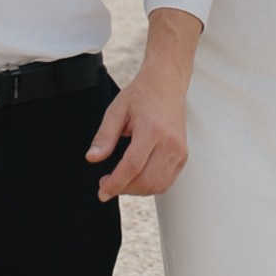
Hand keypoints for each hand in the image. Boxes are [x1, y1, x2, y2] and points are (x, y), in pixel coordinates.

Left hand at [86, 12, 198, 198]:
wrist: (167, 84)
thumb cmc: (141, 95)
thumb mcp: (116, 110)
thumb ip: (104, 136)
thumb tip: (92, 158)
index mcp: (151, 130)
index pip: (132, 166)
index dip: (115, 183)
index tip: (102, 191)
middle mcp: (169, 142)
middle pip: (145, 180)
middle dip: (123, 188)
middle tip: (107, 184)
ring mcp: (179, 150)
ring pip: (157, 185)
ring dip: (136, 190)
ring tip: (122, 181)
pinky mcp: (183, 155)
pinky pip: (166, 182)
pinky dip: (150, 186)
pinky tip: (137, 178)